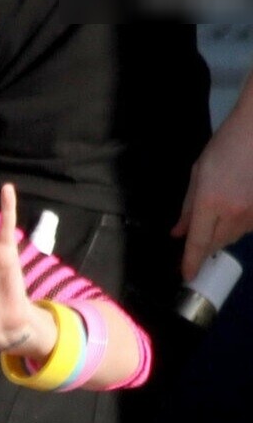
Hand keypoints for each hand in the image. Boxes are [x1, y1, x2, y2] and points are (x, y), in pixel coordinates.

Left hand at [173, 81, 252, 280]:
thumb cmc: (225, 146)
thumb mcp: (198, 174)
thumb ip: (187, 208)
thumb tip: (178, 233)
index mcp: (210, 203)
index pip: (197, 243)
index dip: (190, 263)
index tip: (187, 276)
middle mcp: (233, 212)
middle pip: (215, 244)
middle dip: (204, 247)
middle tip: (197, 241)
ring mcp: (252, 212)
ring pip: (233, 237)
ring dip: (221, 236)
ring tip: (218, 218)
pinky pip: (248, 228)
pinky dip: (238, 226)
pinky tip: (234, 210)